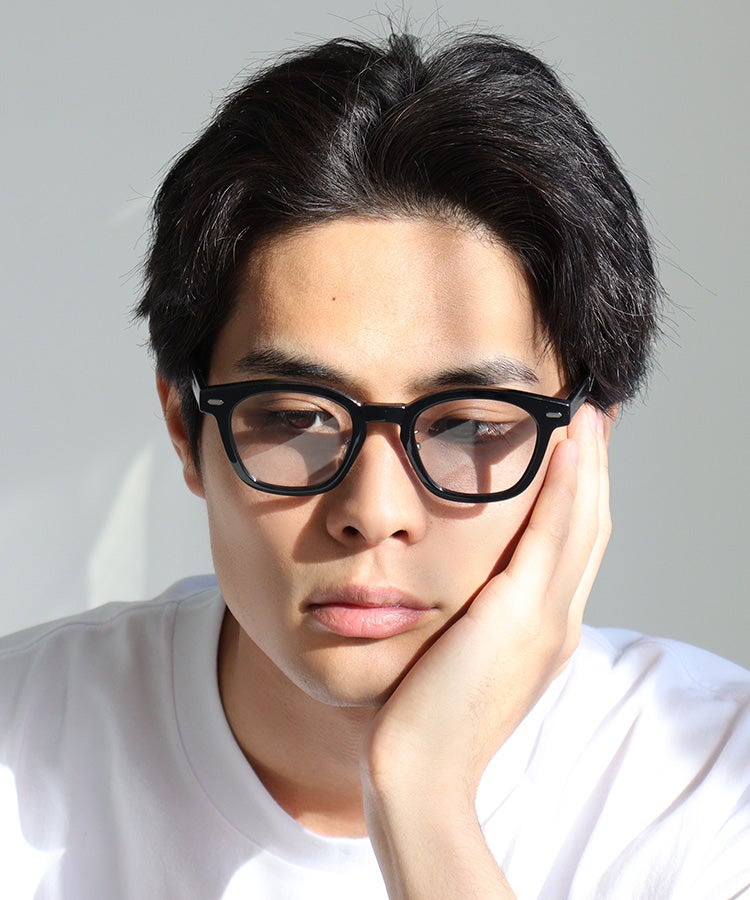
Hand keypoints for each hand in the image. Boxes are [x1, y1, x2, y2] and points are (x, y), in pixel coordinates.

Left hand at [361, 403, 610, 897]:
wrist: (419, 772)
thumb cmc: (423, 719)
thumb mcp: (458, 658)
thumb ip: (470, 622)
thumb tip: (455, 591)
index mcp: (544, 631)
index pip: (572, 547)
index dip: (580, 495)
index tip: (576, 450)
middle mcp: (558, 620)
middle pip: (589, 527)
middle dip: (593, 468)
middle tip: (592, 415)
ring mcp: (547, 618)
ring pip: (583, 522)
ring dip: (588, 463)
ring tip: (585, 413)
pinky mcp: (521, 613)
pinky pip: (554, 533)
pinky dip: (567, 486)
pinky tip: (567, 444)